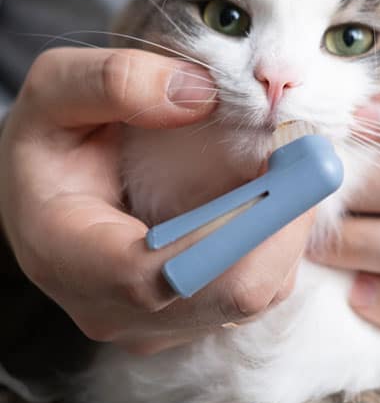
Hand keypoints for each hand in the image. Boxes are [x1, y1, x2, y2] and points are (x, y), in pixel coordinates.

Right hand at [0, 47, 312, 354]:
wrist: (49, 189)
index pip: (167, 275)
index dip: (245, 224)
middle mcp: (118, 309)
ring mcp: (159, 320)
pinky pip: (257, 287)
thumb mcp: (56, 90)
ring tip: (291, 166)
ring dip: (289, 227)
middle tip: (308, 151)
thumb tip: (202, 95)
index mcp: (71, 258)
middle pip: (232, 292)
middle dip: (286, 220)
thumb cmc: (51, 141)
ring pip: (256, 294)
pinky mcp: (191, 313)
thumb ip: (114, 82)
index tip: (294, 159)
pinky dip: (279, 239)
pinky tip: (274, 193)